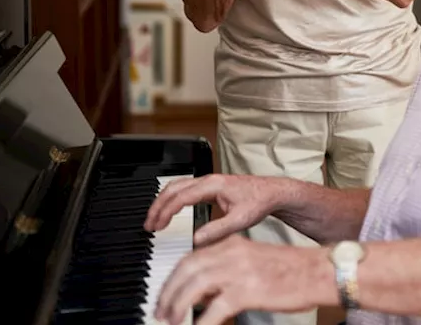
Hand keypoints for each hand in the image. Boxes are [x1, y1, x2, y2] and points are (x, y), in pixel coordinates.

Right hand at [144, 174, 283, 245]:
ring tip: (154, 220)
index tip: (157, 226)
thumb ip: (218, 230)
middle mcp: (208, 180)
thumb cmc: (259, 202)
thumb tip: (196, 239)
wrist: (272, 192)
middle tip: (148, 225)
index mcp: (213, 185)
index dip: (165, 212)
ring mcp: (208, 182)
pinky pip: (183, 189)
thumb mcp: (240, 220)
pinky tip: (169, 212)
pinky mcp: (209, 186)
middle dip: (157, 206)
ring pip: (176, 186)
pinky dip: (171, 199)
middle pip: (173, 188)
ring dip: (162, 202)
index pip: (180, 196)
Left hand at [155, 236, 330, 324]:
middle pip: (186, 270)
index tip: (165, 294)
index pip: (190, 258)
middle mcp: (232, 254)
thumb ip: (226, 272)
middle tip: (160, 312)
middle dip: (168, 293)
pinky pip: (215, 310)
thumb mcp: (253, 263)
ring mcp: (239, 272)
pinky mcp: (248, 291)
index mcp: (232, 245)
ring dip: (177, 306)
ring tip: (171, 321)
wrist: (320, 271)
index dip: (173, 278)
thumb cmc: (293, 271)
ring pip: (194, 287)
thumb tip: (202, 293)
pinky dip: (201, 322)